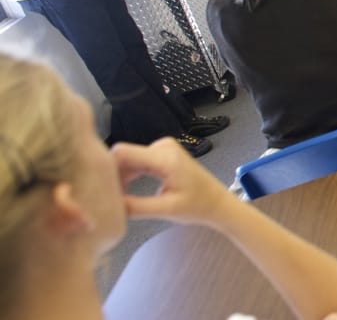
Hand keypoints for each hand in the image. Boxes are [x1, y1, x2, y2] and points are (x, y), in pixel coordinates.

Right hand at [114, 138, 234, 227]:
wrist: (217, 201)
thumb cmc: (197, 206)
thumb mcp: (166, 210)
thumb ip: (136, 207)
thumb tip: (108, 205)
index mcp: (165, 157)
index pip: (122, 152)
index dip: (107, 169)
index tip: (100, 190)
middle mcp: (162, 146)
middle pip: (123, 156)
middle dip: (112, 176)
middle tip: (106, 200)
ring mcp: (162, 147)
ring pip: (128, 159)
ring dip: (119, 177)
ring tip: (115, 199)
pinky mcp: (161, 153)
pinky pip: (136, 160)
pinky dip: (129, 176)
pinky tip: (125, 193)